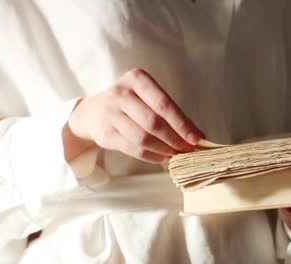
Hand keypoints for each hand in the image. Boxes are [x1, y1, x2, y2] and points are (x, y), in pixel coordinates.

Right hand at [63, 68, 203, 162]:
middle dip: (175, 139)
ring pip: (144, 138)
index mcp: (137, 79)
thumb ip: (172, 113)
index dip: (182, 123)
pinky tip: (163, 157)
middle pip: (154, 122)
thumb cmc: (132, 103)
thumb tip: (197, 135)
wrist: (93, 111)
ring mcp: (110, 114)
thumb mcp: (149, 98)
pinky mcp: (106, 134)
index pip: (164, 104)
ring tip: (176, 153)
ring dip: (165, 149)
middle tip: (188, 149)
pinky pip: (134, 149)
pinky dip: (153, 156)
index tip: (197, 138)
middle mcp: (121, 93)